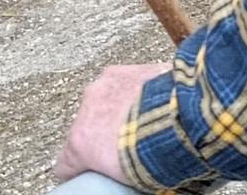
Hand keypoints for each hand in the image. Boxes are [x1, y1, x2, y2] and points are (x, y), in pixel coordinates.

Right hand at [52, 62, 166, 182]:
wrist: (180, 118)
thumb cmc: (154, 152)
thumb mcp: (126, 179)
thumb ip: (111, 175)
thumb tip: (122, 181)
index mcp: (80, 141)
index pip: (66, 164)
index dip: (80, 170)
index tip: (90, 172)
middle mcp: (87, 107)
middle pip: (88, 125)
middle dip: (105, 132)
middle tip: (128, 143)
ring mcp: (108, 83)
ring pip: (108, 99)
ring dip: (122, 109)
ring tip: (145, 120)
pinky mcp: (131, 66)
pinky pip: (131, 81)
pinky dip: (141, 90)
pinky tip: (158, 101)